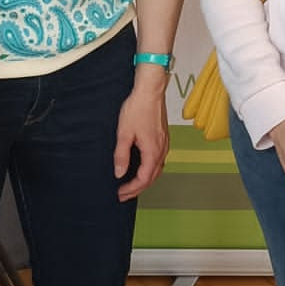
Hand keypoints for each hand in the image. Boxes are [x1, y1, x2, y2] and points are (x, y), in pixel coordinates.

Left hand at [114, 71, 169, 199]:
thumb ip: (121, 155)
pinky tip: (142, 167)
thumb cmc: (138, 108)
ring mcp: (164, 144)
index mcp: (152, 152)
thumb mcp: (124, 133)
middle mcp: (161, 150)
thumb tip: (120, 172)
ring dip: (145, 180)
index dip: (131, 189)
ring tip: (132, 184)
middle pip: (152, 178)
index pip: (143, 179)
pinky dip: (150, 169)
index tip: (120, 193)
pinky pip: (158, 160)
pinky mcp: (163, 138)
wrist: (150, 91)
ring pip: (157, 170)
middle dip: (138, 188)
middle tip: (124, 194)